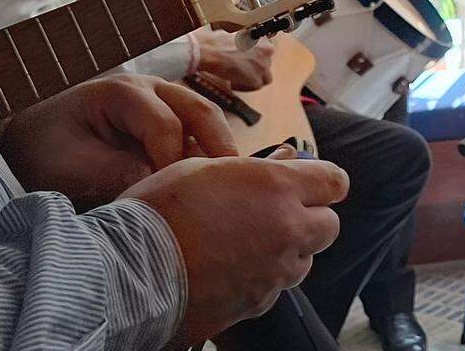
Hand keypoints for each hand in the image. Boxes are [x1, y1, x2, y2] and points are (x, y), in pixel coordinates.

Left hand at [0, 74, 236, 210]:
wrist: (27, 143)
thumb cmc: (44, 152)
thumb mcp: (71, 168)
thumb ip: (117, 174)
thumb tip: (163, 189)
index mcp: (123, 92)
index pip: (166, 125)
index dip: (174, 163)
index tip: (173, 200)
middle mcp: (150, 89)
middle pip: (201, 112)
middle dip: (219, 150)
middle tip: (233, 191)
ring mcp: (162, 102)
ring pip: (207, 122)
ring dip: (219, 154)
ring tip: (231, 193)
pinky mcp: (165, 123)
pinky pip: (197, 136)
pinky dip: (208, 158)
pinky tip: (213, 189)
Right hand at [124, 149, 349, 341]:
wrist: (130, 271)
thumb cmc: (159, 211)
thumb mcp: (205, 168)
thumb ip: (256, 168)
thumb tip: (289, 161)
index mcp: (276, 188)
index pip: (335, 182)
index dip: (325, 181)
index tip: (313, 182)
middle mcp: (286, 231)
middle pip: (328, 226)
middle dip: (310, 218)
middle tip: (277, 213)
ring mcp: (274, 273)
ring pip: (304, 261)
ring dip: (287, 251)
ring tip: (246, 243)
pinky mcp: (258, 304)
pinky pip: (275, 289)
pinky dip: (262, 279)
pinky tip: (230, 270)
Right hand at [193, 31, 274, 91]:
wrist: (212, 52)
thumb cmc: (218, 42)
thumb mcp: (235, 36)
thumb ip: (244, 42)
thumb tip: (239, 45)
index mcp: (263, 41)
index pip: (267, 52)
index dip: (257, 57)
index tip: (250, 60)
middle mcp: (267, 53)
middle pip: (266, 65)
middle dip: (256, 68)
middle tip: (243, 69)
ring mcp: (263, 67)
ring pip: (265, 78)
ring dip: (253, 79)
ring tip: (239, 78)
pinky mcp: (256, 80)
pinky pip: (254, 87)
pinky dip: (244, 86)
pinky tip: (233, 83)